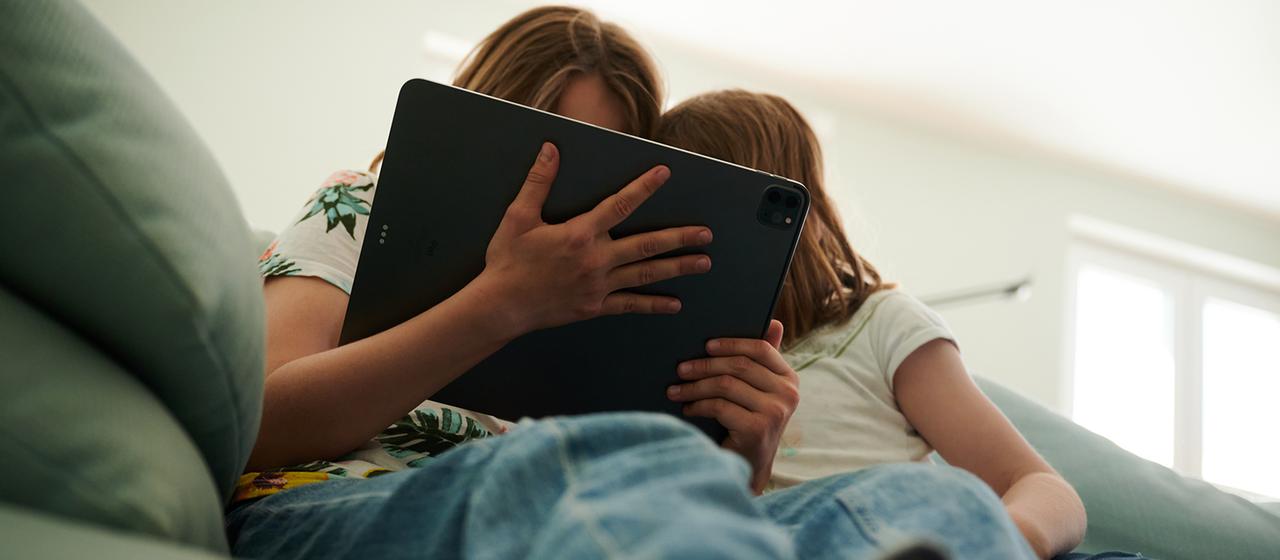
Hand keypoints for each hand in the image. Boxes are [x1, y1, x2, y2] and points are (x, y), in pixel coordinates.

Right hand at [473, 142, 712, 336]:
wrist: (501, 306)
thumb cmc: (507, 261)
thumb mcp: (518, 217)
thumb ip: (538, 182)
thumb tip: (551, 149)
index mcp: (579, 234)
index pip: (620, 205)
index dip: (644, 187)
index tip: (665, 173)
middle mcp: (595, 260)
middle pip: (646, 245)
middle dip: (680, 239)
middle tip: (706, 234)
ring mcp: (598, 286)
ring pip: (646, 275)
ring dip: (677, 267)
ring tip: (704, 262)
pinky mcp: (595, 307)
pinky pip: (630, 305)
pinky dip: (653, 305)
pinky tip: (675, 304)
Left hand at [667, 320, 797, 493]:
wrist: (749, 467)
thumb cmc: (749, 422)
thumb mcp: (758, 391)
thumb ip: (762, 361)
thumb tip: (774, 322)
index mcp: (789, 378)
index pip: (761, 349)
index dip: (731, 343)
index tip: (705, 345)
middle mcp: (788, 393)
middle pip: (739, 366)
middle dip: (704, 365)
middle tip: (680, 369)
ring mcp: (775, 412)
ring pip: (725, 384)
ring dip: (694, 386)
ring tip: (675, 390)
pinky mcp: (758, 429)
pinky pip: (719, 406)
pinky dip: (698, 405)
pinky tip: (687, 408)